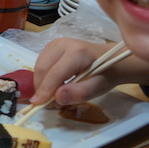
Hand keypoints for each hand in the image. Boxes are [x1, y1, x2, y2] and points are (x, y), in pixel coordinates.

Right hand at [31, 38, 148, 106]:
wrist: (111, 59)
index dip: (45, 90)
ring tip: (50, 95)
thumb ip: (79, 93)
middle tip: (45, 103)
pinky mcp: (52, 45)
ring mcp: (56, 42)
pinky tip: (52, 84)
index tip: (37, 105)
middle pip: (43, 68)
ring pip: (39, 65)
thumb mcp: (98, 88)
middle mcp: (62, 43)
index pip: (54, 73)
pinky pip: (41, 62)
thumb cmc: (105, 74)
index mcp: (76, 52)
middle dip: (40, 87)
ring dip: (41, 82)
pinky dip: (43, 76)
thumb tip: (57, 97)